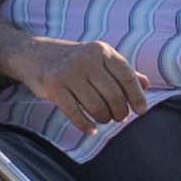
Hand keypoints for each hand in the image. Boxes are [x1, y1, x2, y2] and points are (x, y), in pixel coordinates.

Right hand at [16, 35, 156, 135]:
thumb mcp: (98, 58)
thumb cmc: (73, 60)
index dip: (137, 96)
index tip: (141, 111)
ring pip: (96, 106)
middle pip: (113, 95)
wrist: (34, 54)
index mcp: (101, 51)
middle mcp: (86, 59)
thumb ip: (121, 71)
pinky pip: (75, 113)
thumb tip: (146, 84)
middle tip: (118, 117)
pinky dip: (86, 125)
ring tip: (103, 119)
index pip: (127, 76)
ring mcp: (68, 73)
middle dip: (119, 111)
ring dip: (103, 118)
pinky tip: (91, 129)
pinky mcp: (53, 88)